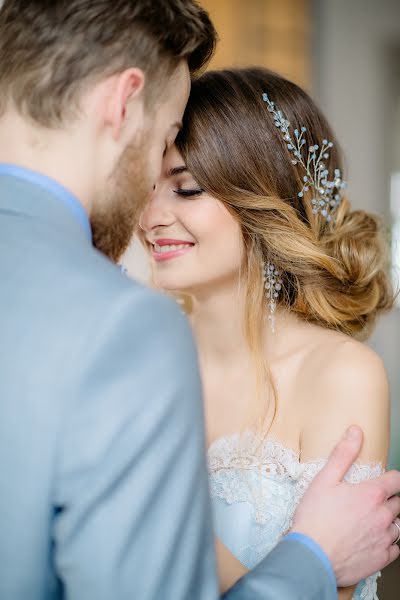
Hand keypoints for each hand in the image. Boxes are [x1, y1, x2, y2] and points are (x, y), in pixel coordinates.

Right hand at [292, 426, 399, 586]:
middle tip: (371, 500)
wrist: (312, 556)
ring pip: (398, 525)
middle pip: (398, 503)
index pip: (396, 480)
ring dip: (389, 520)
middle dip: (388, 499)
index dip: (391, 478)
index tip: (384, 480)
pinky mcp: (381, 559)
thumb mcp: (325, 479)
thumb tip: (356, 431)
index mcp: (371, 494)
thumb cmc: (315, 517)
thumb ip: (344, 454)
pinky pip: (395, 548)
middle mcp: (383, 515)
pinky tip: (375, 540)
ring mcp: (384, 538)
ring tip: (372, 520)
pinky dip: (389, 543)